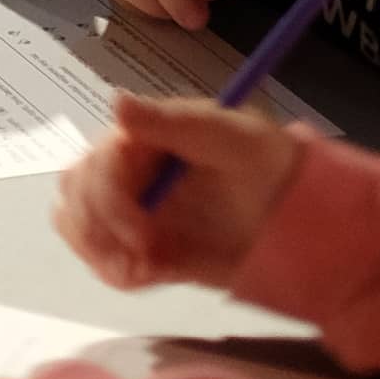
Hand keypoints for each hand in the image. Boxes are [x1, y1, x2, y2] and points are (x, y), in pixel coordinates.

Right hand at [55, 92, 302, 292]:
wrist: (304, 222)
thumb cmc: (273, 168)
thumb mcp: (232, 137)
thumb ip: (171, 121)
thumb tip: (117, 102)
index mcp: (142, 139)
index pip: (95, 163)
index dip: (107, 199)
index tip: (142, 233)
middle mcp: (127, 171)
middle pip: (76, 193)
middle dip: (99, 228)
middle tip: (144, 254)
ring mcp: (130, 209)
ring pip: (76, 224)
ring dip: (99, 250)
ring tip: (142, 269)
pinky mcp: (141, 245)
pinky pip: (102, 257)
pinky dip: (113, 270)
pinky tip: (145, 276)